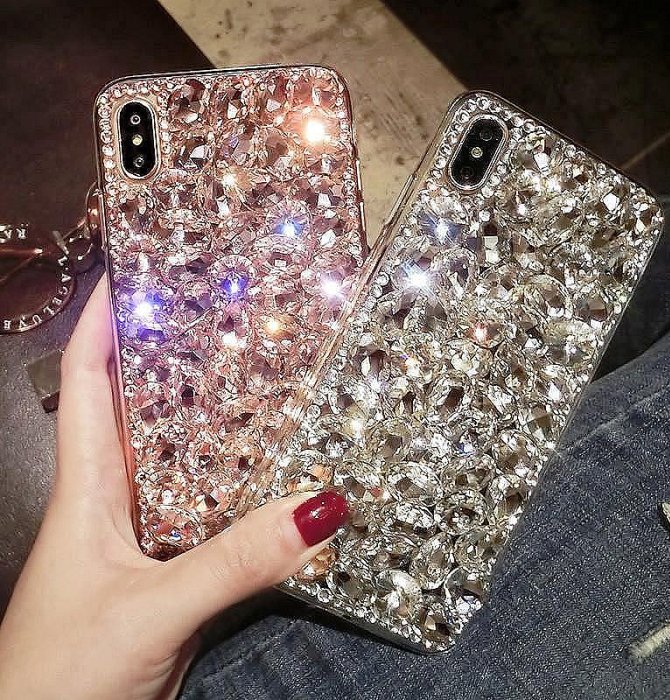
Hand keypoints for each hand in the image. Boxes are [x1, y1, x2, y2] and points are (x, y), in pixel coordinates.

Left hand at [0, 277, 347, 699]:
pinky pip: (215, 508)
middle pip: (145, 406)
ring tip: (266, 378)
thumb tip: (318, 508)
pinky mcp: (176, 566)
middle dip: (175, 357)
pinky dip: (245, 485)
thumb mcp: (149, 609)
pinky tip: (280, 475)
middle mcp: (118, 496)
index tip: (134, 271)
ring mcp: (149, 532)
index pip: (87, 379)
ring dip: (219, 420)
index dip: (103, 321)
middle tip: (224, 315)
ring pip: (187, 457)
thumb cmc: (58, 677)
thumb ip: (232, 561)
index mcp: (89, 484)